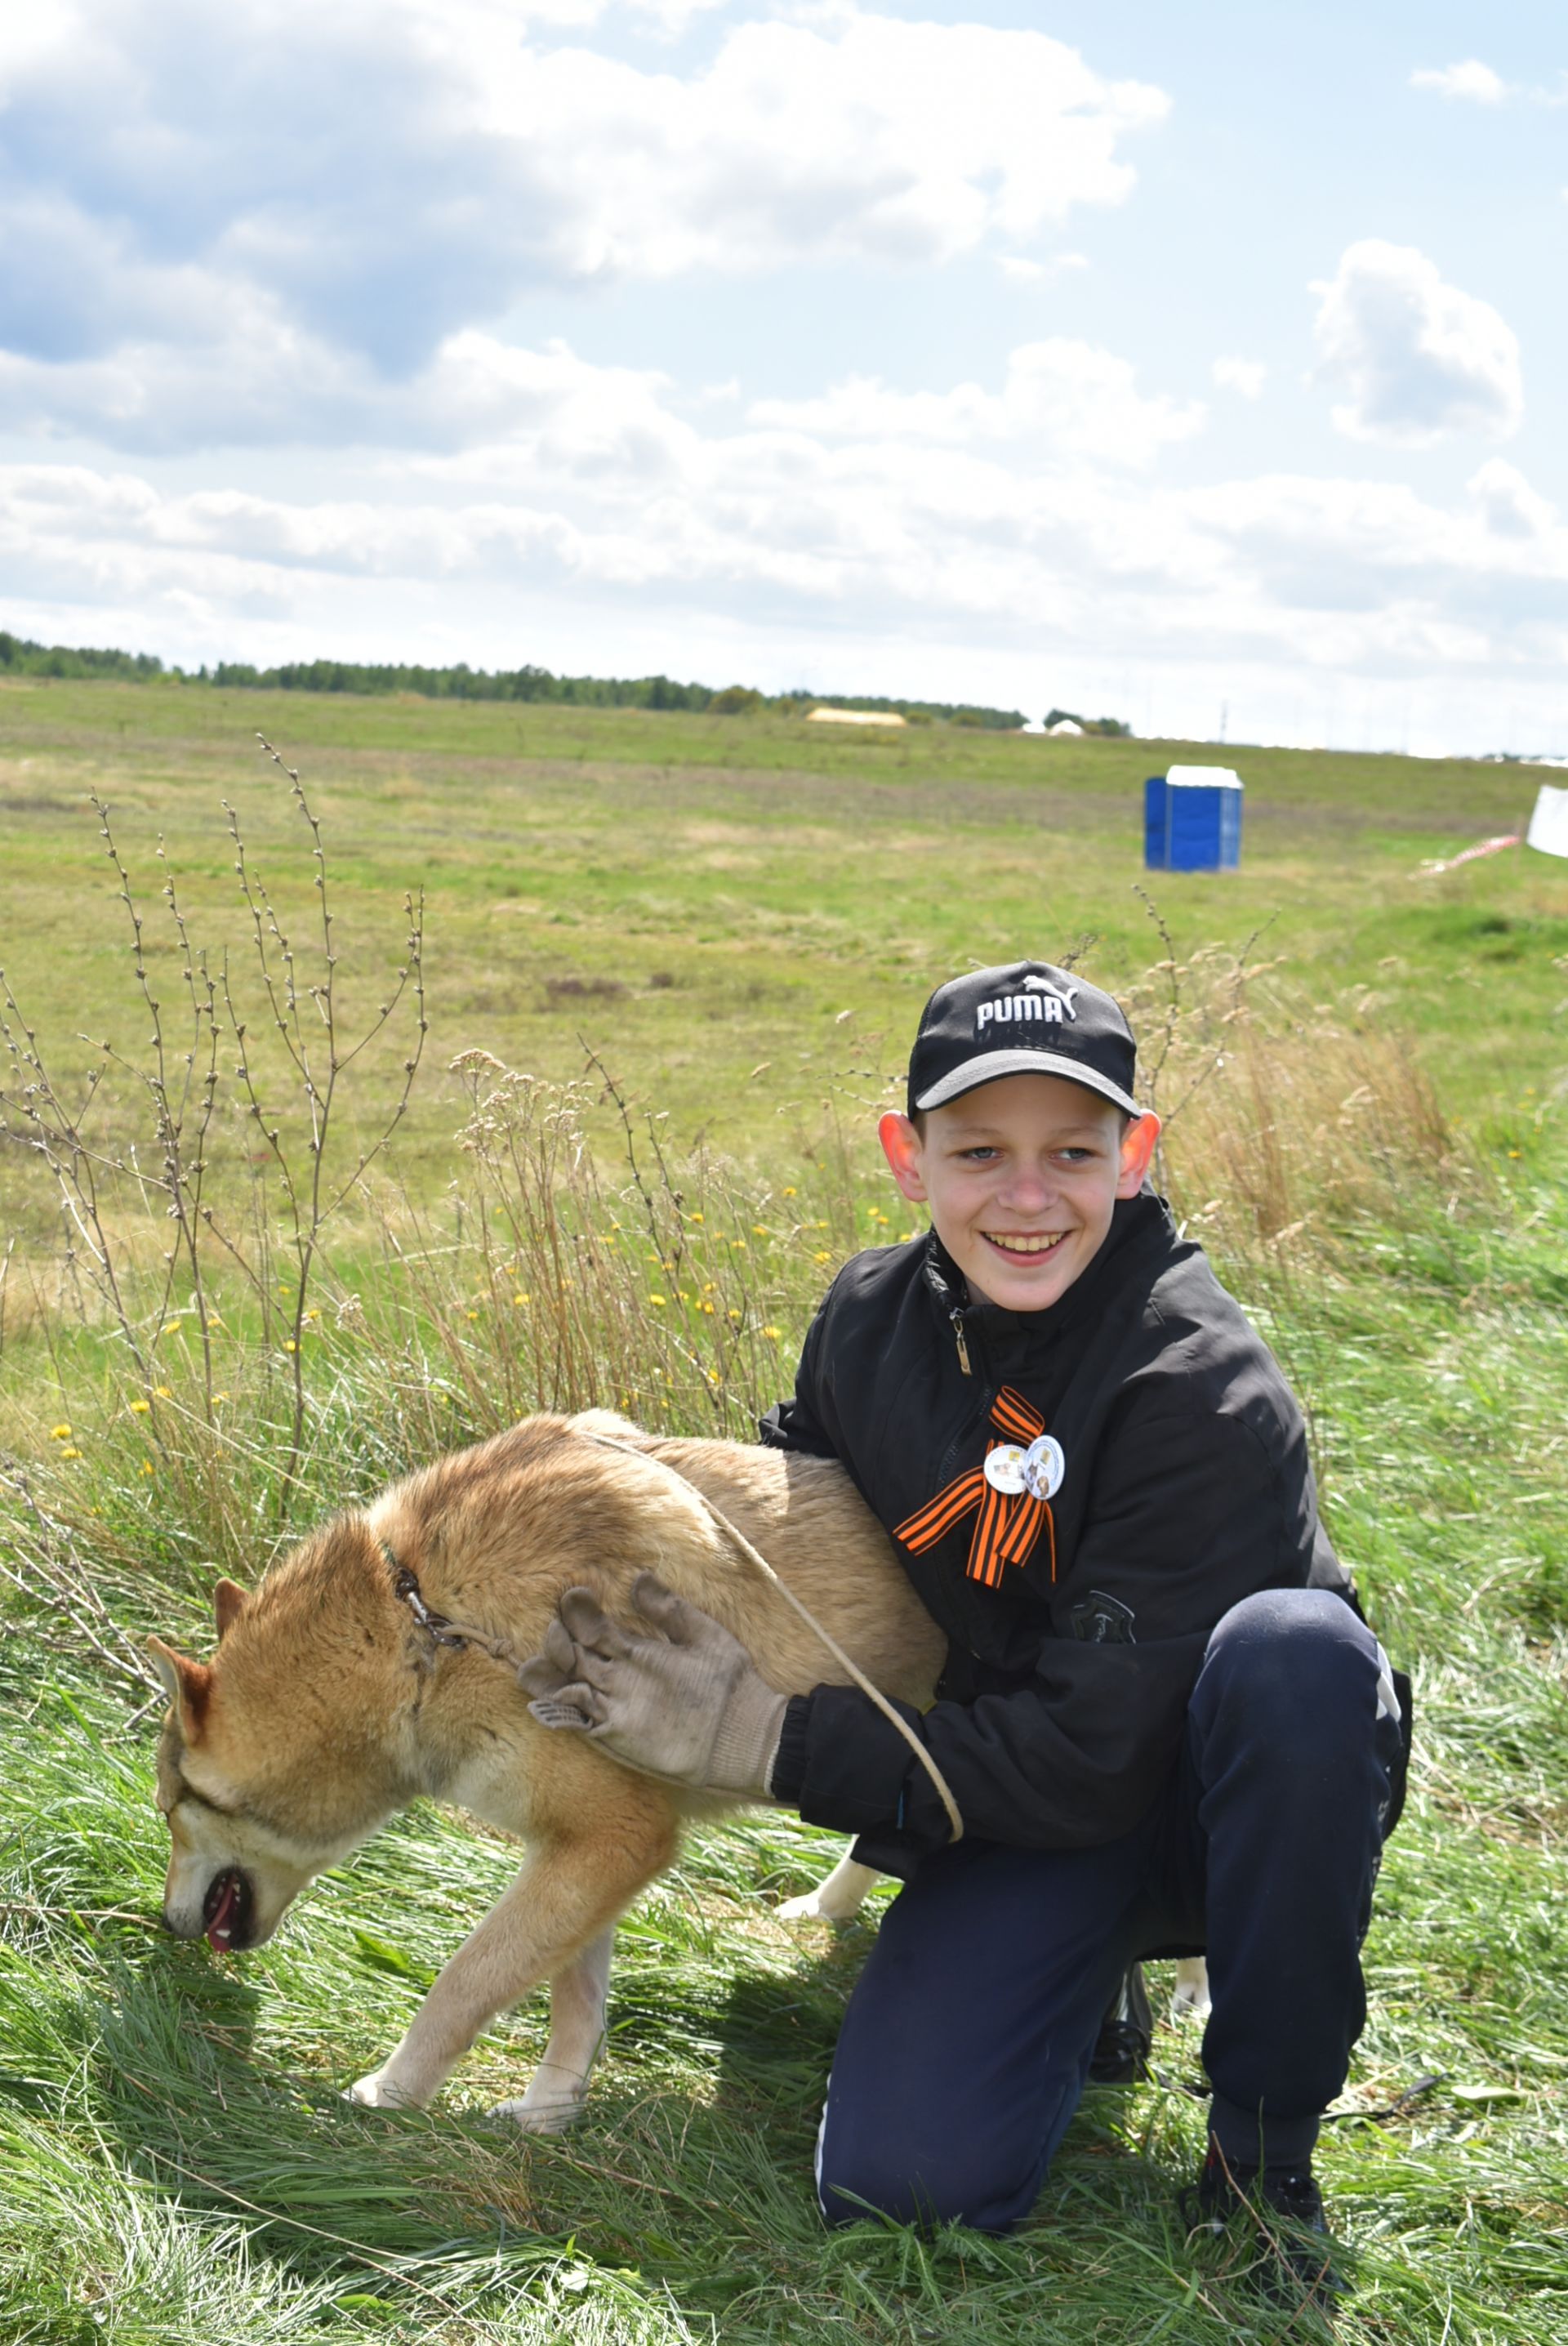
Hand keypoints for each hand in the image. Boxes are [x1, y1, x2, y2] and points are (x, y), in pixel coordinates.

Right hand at [517, 1574, 787, 1797]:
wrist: (742, 1735)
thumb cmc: (728, 1683)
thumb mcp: (702, 1636)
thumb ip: (669, 1610)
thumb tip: (639, 1577)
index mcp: (636, 1650)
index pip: (595, 1626)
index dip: (579, 1610)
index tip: (576, 1595)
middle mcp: (620, 1677)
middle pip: (572, 1653)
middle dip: (558, 1638)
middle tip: (558, 1630)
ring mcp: (615, 1706)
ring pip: (566, 1686)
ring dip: (549, 1674)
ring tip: (540, 1663)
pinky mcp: (615, 1734)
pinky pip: (578, 1722)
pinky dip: (560, 1711)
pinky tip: (554, 1698)